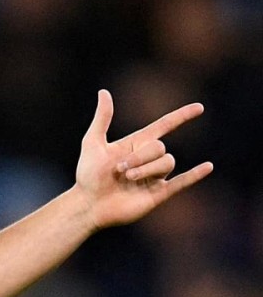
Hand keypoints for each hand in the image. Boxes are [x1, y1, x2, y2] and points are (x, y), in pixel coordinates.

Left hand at [75, 90, 213, 228]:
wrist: (89, 204)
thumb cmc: (87, 174)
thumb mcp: (92, 142)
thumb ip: (102, 118)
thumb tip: (103, 92)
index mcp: (136, 144)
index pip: (164, 126)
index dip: (181, 116)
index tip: (199, 108)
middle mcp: (148, 159)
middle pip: (160, 148)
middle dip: (140, 157)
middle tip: (120, 169)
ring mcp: (154, 176)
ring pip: (167, 163)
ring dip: (147, 169)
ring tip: (127, 178)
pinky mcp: (158, 193)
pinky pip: (182, 182)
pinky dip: (195, 175)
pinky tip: (208, 166)